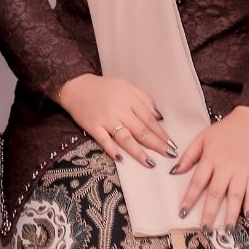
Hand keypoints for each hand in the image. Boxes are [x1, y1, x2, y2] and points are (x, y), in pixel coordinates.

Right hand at [50, 73, 174, 167]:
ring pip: (125, 137)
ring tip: (150, 163)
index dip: (161, 132)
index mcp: (129, 99)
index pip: (149, 119)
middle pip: (140, 130)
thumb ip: (143, 99)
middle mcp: (119, 109)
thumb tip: (159, 116)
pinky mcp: (92, 126)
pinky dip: (111, 149)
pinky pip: (103, 140)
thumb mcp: (126, 86)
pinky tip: (120, 159)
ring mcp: (105, 119)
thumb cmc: (103, 87)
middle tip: (169, 155)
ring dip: (138, 151)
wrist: (76, 85)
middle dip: (156, 144)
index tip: (172, 144)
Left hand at [171, 105, 248, 231]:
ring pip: (235, 195)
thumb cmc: (224, 131)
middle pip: (216, 192)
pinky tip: (247, 215)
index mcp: (211, 158)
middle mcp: (226, 166)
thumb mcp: (202, 137)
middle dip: (210, 212)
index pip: (198, 181)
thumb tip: (174, 172)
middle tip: (205, 230)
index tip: (183, 213)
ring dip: (231, 213)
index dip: (190, 198)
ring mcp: (242, 170)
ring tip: (226, 230)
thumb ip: (189, 155)